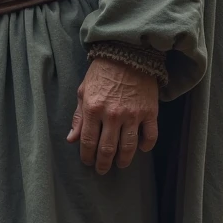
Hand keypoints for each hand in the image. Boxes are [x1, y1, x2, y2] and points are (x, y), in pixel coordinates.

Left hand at [67, 58, 158, 174]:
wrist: (127, 53)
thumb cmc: (102, 72)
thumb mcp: (83, 90)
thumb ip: (78, 116)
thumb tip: (72, 139)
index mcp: (93, 108)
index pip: (88, 142)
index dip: (87, 156)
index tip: (87, 162)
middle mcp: (112, 114)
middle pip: (107, 149)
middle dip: (103, 163)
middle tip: (102, 169)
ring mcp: (132, 114)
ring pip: (128, 147)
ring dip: (123, 160)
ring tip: (120, 164)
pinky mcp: (149, 112)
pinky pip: (150, 136)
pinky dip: (146, 146)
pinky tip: (140, 149)